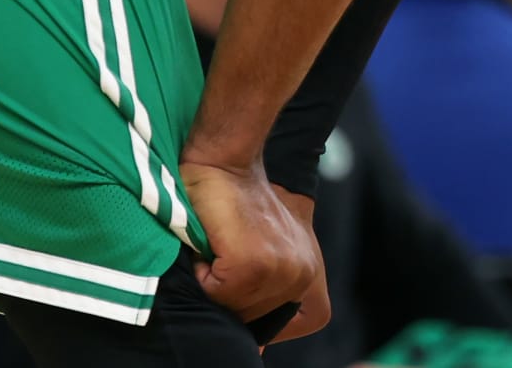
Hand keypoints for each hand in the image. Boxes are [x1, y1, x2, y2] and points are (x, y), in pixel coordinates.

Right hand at [179, 158, 321, 324]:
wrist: (226, 163)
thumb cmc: (239, 203)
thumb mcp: (266, 247)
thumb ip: (265, 295)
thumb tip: (257, 350)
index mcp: (309, 274)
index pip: (279, 325)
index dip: (251, 307)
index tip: (240, 268)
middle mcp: (301, 276)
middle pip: (249, 317)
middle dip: (228, 292)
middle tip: (226, 250)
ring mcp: (279, 271)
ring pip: (230, 306)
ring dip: (213, 280)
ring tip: (221, 244)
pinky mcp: (252, 265)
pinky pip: (215, 292)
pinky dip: (203, 271)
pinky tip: (213, 241)